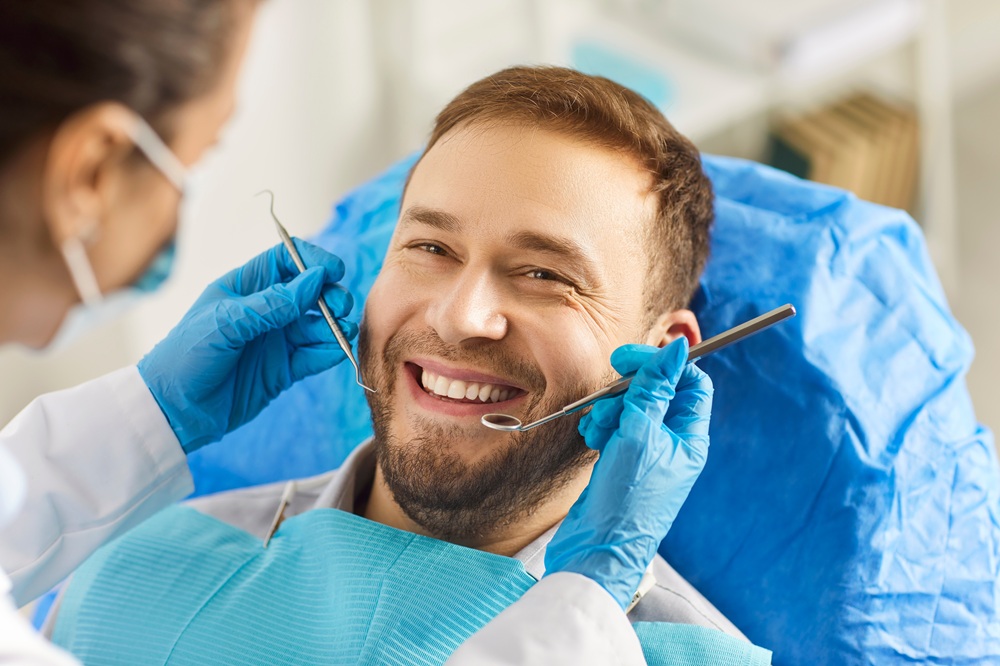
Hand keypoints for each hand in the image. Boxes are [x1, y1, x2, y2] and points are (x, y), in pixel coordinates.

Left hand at [137, 240, 356, 453]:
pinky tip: (338, 351)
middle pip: (310, 292)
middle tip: (340, 306)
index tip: (333, 271)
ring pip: (317, 325)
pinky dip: (330, 352)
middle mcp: (265, 311)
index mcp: (245, 288)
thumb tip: (314, 280)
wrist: (172, 411)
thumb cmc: (185, 358)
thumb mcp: (226, 323)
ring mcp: (276, 341)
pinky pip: (314, 356)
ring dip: (335, 325)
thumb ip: (273, 303)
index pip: (286, 261)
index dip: (312, 261)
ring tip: (343, 331)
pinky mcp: (283, 370)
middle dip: (330, 295)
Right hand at [543, 338, 712, 609]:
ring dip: (611, 408)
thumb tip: (675, 346)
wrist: (598, 549)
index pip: (690, 382)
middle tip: (609, 391)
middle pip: (657, 392)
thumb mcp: (640, 433)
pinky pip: (616, 427)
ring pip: (632, 408)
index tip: (628, 359)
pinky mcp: (623, 461)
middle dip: (629, 389)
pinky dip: (602, 425)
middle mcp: (673, 443)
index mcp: (690, 437)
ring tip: (598, 428)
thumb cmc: (626, 498)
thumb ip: (654, 388)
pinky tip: (592, 437)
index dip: (662, 365)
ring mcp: (647, 453)